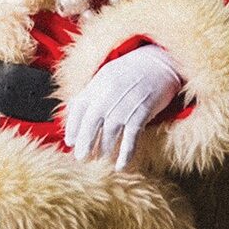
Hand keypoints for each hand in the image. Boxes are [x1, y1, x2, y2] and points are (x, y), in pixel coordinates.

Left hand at [63, 45, 182, 170]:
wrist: (158, 63)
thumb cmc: (129, 73)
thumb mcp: (105, 76)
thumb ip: (91, 93)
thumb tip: (72, 113)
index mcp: (97, 84)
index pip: (78, 107)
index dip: (72, 127)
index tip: (70, 142)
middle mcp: (109, 93)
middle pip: (91, 121)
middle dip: (85, 142)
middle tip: (82, 158)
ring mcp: (126, 102)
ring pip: (110, 131)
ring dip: (104, 148)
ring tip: (101, 160)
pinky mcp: (142, 111)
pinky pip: (131, 137)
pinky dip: (125, 154)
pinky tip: (120, 165)